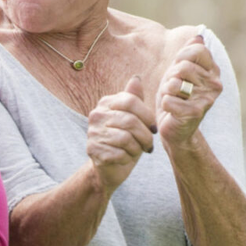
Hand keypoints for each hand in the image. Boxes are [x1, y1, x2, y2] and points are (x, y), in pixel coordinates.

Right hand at [86, 76, 155, 190]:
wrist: (110, 167)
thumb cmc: (125, 140)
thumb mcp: (133, 118)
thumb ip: (134, 99)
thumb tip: (136, 78)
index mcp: (106, 103)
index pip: (131, 101)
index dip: (147, 115)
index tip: (153, 127)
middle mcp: (96, 115)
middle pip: (130, 121)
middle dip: (145, 135)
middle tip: (148, 144)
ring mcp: (92, 133)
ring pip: (126, 138)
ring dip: (137, 147)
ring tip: (137, 150)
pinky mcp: (93, 151)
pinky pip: (119, 153)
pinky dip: (128, 157)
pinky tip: (125, 158)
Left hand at [156, 34, 221, 149]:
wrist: (177, 128)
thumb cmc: (177, 97)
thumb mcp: (180, 71)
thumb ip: (189, 54)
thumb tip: (199, 36)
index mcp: (213, 71)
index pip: (197, 50)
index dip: (181, 57)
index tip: (178, 69)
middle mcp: (215, 84)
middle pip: (183, 66)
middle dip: (171, 76)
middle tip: (174, 88)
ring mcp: (207, 99)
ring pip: (175, 82)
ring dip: (166, 90)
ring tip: (173, 98)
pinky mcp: (195, 113)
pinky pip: (168, 99)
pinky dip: (164, 104)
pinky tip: (171, 110)